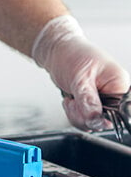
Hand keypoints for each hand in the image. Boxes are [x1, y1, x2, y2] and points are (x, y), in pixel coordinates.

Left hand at [32, 15, 130, 129]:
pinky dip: (74, 114)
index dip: (101, 118)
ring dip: (76, 115)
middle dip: (83, 116)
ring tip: (72, 98)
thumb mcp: (80, 80)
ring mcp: (103, 100)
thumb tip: (96, 120)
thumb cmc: (72, 57)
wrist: (58, 54)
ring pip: (92, 123)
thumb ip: (88, 101)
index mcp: (119, 84)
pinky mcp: (93, 104)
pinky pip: (85, 120)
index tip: (88, 115)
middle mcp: (114, 94)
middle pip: (103, 120)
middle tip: (73, 101)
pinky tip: (71, 101)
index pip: (118, 112)